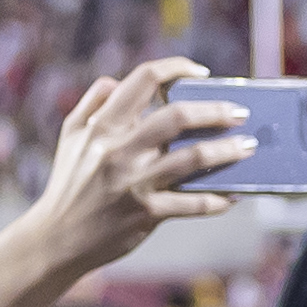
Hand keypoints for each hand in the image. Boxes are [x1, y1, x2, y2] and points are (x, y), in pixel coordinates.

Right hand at [0, 58, 248, 306]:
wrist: (57, 237)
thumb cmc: (70, 183)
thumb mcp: (71, 138)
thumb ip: (92, 105)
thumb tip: (115, 81)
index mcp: (102, 127)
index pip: (142, 80)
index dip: (176, 69)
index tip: (200, 72)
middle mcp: (119, 151)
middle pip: (177, 117)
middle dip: (216, 111)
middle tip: (240, 113)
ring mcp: (134, 182)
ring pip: (193, 158)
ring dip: (229, 151)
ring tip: (249, 147)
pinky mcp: (147, 213)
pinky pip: (193, 203)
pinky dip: (218, 199)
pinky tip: (233, 195)